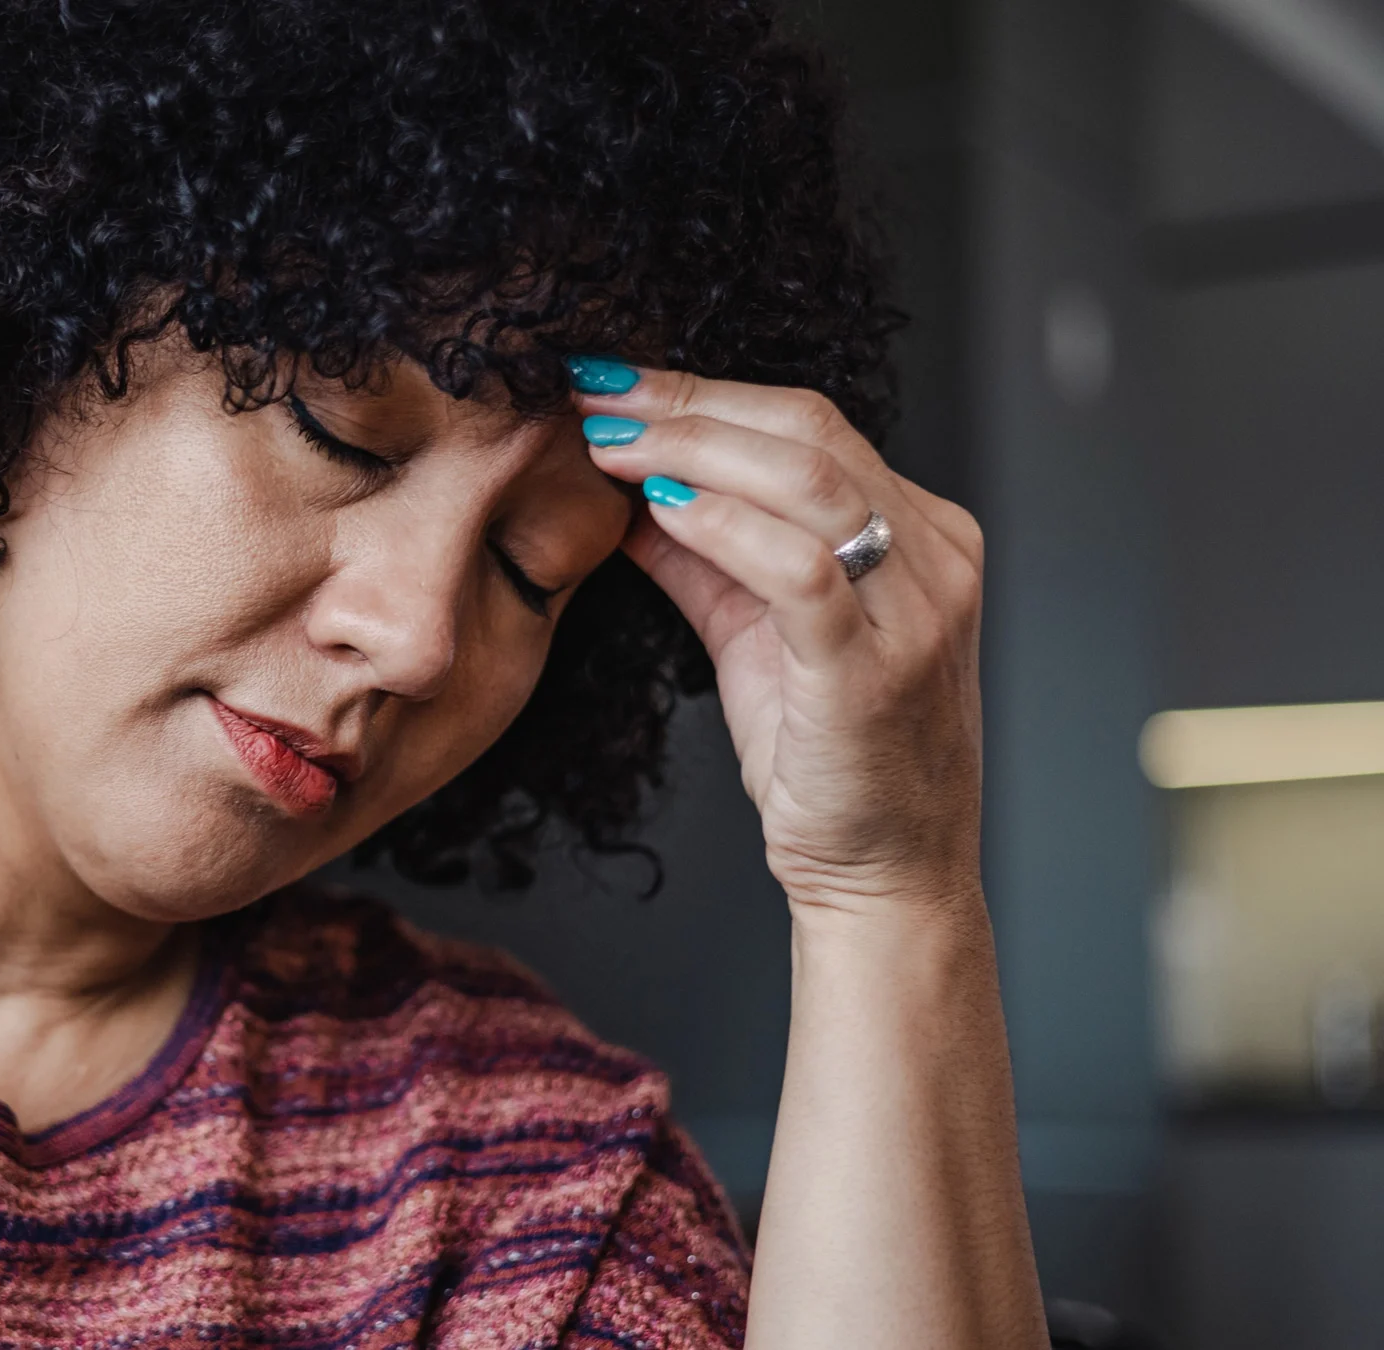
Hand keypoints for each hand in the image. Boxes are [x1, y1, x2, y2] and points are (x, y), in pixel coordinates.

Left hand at [569, 361, 985, 919]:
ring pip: (808, 480)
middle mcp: (934, 559)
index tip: (614, 383)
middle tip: (597, 392)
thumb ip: (702, 556)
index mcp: (920, 533)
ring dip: (692, 449)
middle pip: (810, 429)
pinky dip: (726, 528)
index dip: (705, 391)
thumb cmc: (826, 760)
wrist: (883, 879)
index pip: (811, 422)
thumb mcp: (756, 634)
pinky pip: (800, 571)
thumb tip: (627, 488)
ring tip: (609, 442)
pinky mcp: (874, 672)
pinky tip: (661, 510)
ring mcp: (915, 613)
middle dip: (688, 401)